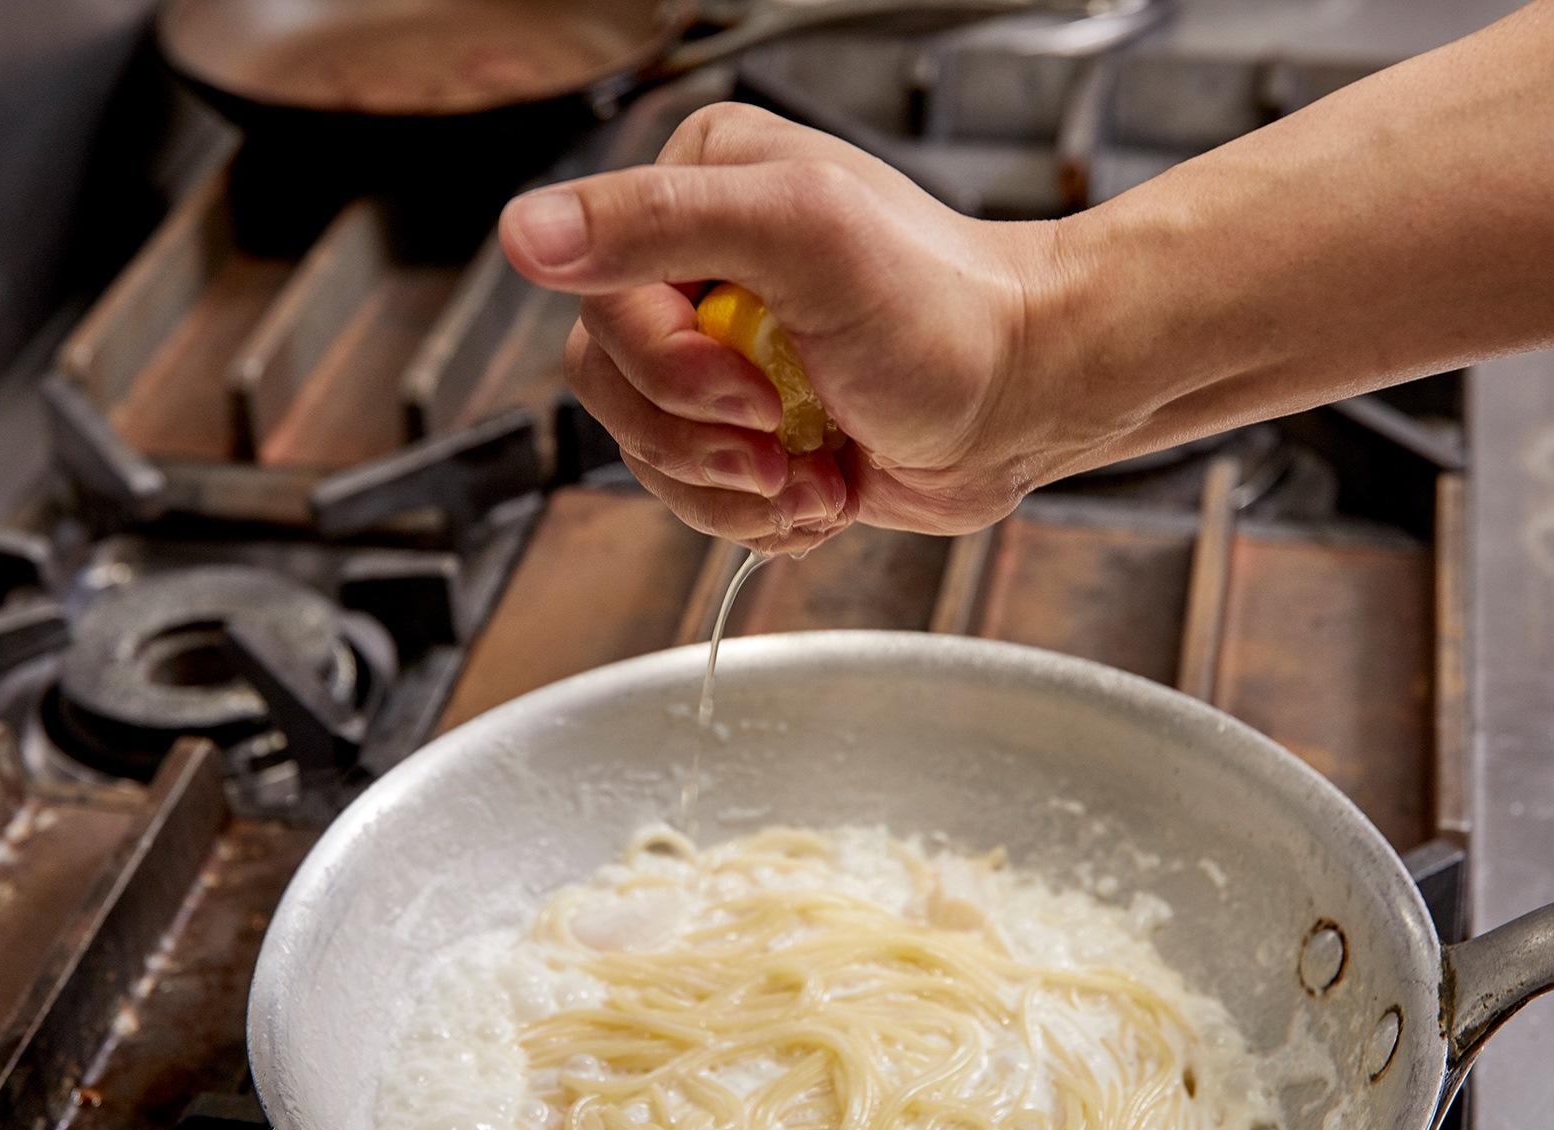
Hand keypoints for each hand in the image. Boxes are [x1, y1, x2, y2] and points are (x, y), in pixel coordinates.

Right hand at [498, 103, 1075, 554]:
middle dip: (702, 441)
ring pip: (645, 449)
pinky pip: (692, 492)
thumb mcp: (802, 236)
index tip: (756, 391)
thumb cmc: (946, 312)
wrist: (1030, 397)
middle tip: (784, 443)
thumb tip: (523, 234)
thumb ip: (659, 222)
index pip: (597, 297)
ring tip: (814, 472)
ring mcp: (720, 353)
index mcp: (696, 191)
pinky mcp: (747, 427)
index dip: (667, 370)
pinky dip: (755, 514)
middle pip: (611, 384)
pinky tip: (821, 488)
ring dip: (733, 487)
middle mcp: (697, 268)